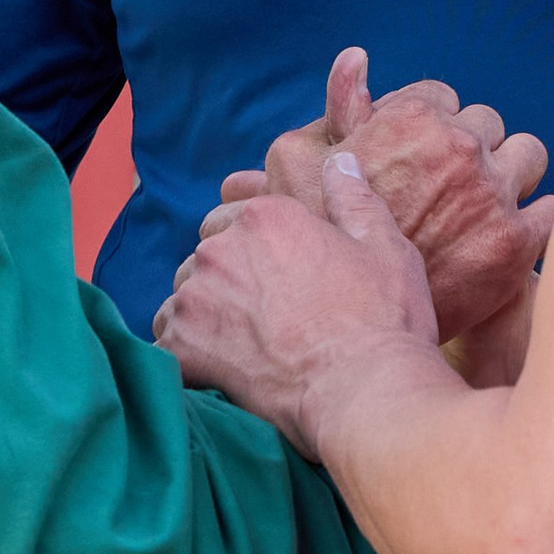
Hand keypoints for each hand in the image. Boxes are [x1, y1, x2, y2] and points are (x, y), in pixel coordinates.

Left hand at [159, 150, 438, 450]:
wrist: (363, 391)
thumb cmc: (381, 319)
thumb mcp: (386, 247)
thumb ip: (353, 198)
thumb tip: (338, 161)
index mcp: (266, 217)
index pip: (234, 218)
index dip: (256, 248)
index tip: (277, 279)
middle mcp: (221, 248)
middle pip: (206, 256)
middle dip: (227, 279)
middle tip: (265, 315)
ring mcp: (197, 297)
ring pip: (184, 298)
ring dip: (205, 316)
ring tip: (243, 346)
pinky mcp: (183, 347)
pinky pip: (168, 343)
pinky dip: (187, 355)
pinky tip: (219, 371)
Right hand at [215, 48, 553, 348]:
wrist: (349, 334)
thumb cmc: (319, 243)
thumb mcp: (305, 165)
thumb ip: (343, 108)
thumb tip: (358, 55)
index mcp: (413, 118)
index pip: (445, 98)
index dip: (431, 128)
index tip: (420, 159)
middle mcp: (460, 146)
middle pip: (489, 124)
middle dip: (473, 148)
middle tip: (450, 186)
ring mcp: (493, 193)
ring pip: (530, 155)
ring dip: (512, 174)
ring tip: (486, 204)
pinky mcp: (518, 242)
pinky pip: (551, 209)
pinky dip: (537, 219)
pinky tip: (510, 235)